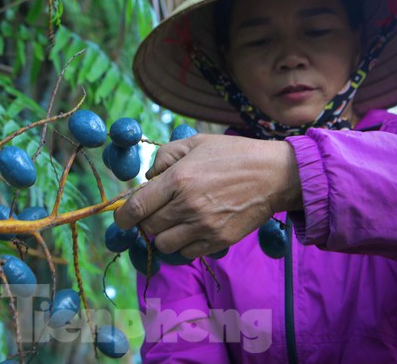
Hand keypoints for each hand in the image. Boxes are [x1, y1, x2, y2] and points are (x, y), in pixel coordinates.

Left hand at [113, 134, 302, 257]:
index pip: (135, 208)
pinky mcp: (218, 241)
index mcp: (178, 179)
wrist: (274, 175)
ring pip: (164, 245)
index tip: (122, 217)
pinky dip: (184, 245)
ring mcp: (204, 227)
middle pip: (147, 228)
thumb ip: (164, 157)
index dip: (122, 216)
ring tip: (175, 222)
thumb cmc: (233, 155)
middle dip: (146, 221)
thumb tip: (147, 179)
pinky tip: (192, 229)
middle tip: (158, 211)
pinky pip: (186, 253)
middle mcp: (187, 206)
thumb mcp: (195, 142)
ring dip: (164, 235)